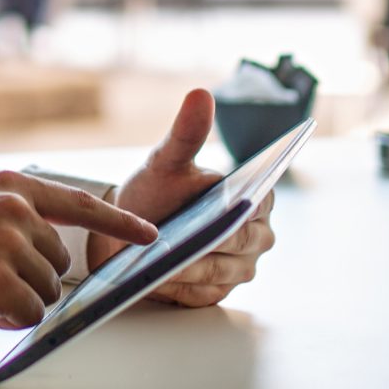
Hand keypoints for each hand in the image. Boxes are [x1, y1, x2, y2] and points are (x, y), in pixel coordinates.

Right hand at [0, 172, 156, 338]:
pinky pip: (32, 314)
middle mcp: (14, 209)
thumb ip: (16, 218)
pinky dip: (9, 320)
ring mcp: (9, 244)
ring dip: (19, 301)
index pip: (78, 204)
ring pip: (48, 291)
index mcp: (9, 186)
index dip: (118, 222)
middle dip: (32, 279)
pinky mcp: (1, 282)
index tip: (150, 235)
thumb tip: (58, 252)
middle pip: (59, 261)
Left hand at [99, 90, 279, 307]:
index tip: (225, 207)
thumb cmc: (157, 191)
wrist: (131, 228)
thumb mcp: (167, 161)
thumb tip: (200, 94)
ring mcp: (238, 269)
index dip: (240, 206)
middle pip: (239, 242)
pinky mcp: (215, 294)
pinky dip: (179, 286)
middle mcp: (256, 236)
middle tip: (184, 236)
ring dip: (191, 266)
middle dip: (210, 240)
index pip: (257, 204)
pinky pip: (201, 293)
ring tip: (163, 259)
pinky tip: (158, 278)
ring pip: (220, 271)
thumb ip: (185, 133)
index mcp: (256, 199)